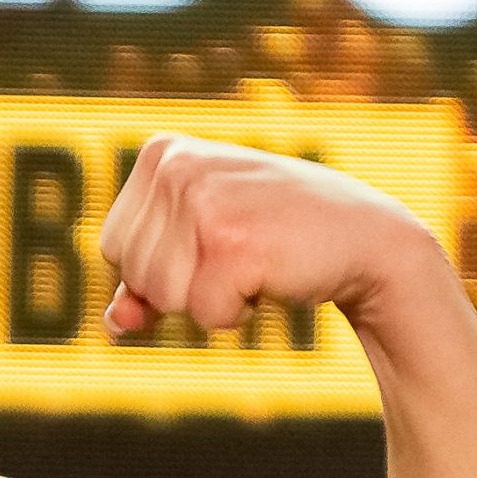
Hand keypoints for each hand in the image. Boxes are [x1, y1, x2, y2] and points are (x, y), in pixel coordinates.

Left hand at [99, 133, 424, 340]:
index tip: (210, 241)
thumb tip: (115, 324)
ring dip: (210, 299)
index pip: (112, 245)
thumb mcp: (199, 245)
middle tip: (239, 252)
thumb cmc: (275, 238)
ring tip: (253, 261)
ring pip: (163, 299)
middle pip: (133, 274)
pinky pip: (204, 315)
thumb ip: (144, 283)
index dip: (157, 266)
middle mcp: (177, 167)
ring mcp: (203, 202)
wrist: (364, 238)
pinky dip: (236, 314)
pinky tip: (269, 276)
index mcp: (161, 153)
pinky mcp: (232, 243)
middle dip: (182, 285)